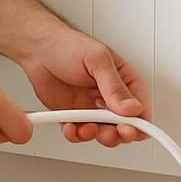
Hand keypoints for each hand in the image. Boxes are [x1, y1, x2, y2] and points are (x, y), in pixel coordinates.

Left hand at [19, 27, 151, 146]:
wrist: (39, 50)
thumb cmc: (68, 46)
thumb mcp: (97, 60)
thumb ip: (114, 86)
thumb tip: (132, 108)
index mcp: (124, 82)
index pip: (141, 109)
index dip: (139, 124)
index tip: (129, 129)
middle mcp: (111, 99)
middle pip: (124, 128)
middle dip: (116, 134)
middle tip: (106, 132)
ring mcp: (93, 109)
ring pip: (103, 135)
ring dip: (95, 136)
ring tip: (85, 128)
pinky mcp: (75, 117)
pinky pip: (80, 134)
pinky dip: (75, 135)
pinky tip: (70, 127)